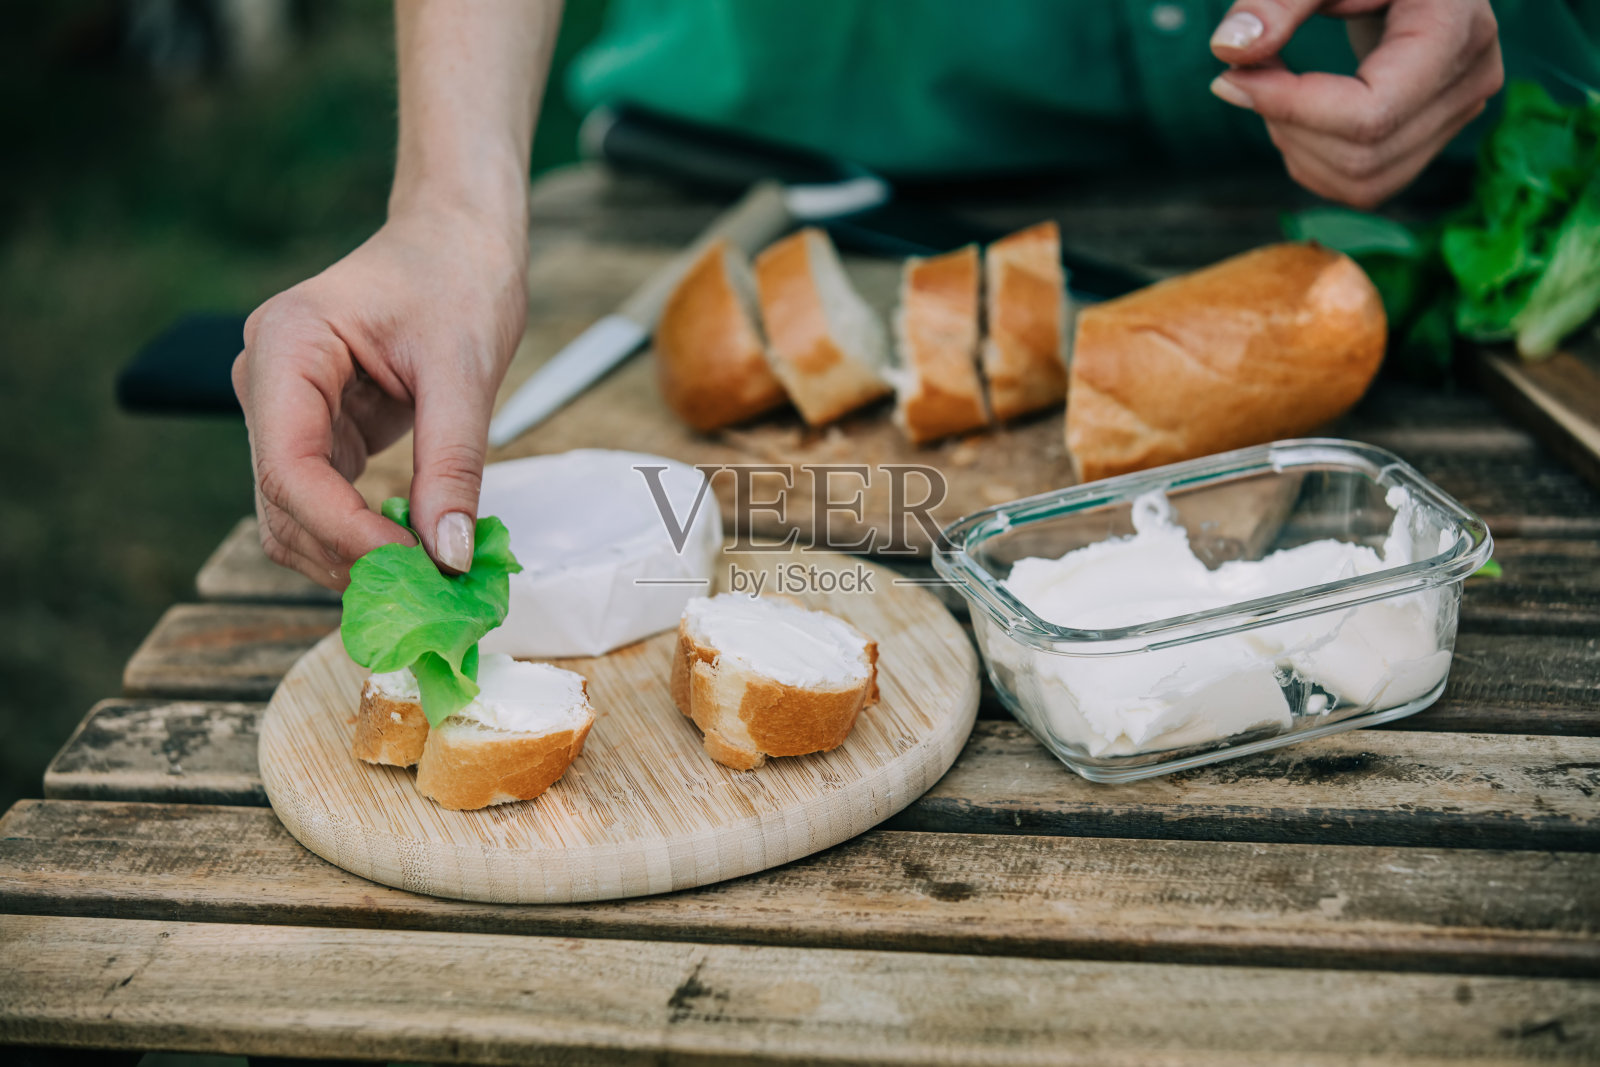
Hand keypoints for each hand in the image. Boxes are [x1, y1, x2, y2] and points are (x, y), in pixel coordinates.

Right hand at [233, 206, 527, 588]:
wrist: (458, 238)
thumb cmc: (458, 275)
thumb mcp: (465, 368)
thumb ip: (453, 464)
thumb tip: (447, 556)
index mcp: (287, 344)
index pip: (289, 464)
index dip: (344, 529)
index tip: (412, 568)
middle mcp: (268, 381)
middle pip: (283, 501)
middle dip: (349, 553)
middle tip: (428, 593)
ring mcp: (286, 410)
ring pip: (296, 515)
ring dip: (354, 556)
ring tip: (429, 581)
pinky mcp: (318, 432)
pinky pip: (325, 503)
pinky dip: (365, 537)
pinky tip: (417, 555)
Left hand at [1209, 0, 1503, 208]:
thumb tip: (1227, 52)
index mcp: (1457, 27)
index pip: (1370, 113)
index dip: (1290, 108)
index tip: (1229, 79)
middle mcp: (1471, 80)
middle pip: (1362, 155)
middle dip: (1286, 124)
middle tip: (1248, 73)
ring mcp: (1458, 114)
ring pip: (1361, 182)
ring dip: (1295, 146)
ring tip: (1272, 87)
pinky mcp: (1431, 137)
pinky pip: (1362, 184)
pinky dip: (1310, 158)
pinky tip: (1294, 111)